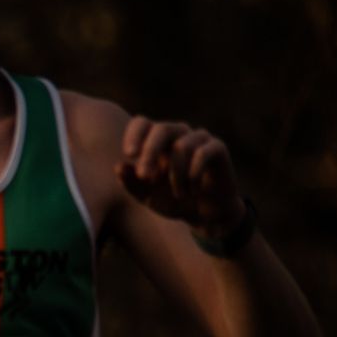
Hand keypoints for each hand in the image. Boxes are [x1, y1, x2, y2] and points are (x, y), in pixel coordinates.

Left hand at [116, 116, 244, 235]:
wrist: (205, 213)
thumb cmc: (172, 200)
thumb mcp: (147, 196)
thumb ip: (131, 183)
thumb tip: (118, 166)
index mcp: (156, 142)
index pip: (142, 123)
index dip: (134, 134)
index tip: (129, 154)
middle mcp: (178, 134)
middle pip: (162, 129)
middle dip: (150, 152)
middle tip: (144, 177)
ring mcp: (199, 139)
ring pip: (181, 146)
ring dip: (176, 176)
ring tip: (179, 194)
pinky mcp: (217, 148)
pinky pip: (203, 153)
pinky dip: (194, 174)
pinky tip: (193, 190)